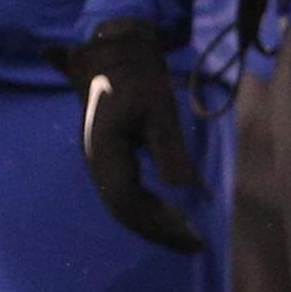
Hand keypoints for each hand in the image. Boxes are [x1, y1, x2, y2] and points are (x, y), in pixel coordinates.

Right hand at [62, 20, 204, 252]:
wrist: (112, 49)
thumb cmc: (138, 77)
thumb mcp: (160, 110)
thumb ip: (171, 152)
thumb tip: (185, 191)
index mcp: (104, 151)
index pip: (129, 203)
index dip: (161, 226)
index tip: (195, 239)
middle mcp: (96, 159)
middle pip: (123, 208)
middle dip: (158, 229)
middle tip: (195, 242)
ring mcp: (98, 157)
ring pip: (121, 201)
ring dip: (152, 220)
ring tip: (185, 231)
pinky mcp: (106, 153)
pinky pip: (123, 190)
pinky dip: (146, 206)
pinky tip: (168, 209)